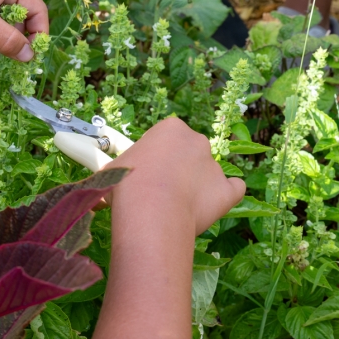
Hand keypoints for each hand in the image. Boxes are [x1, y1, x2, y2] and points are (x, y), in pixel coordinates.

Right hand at [109, 117, 244, 235]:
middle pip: (189, 154)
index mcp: (171, 129)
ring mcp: (214, 166)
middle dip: (178, 170)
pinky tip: (212, 204)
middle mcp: (197, 141)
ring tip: (177, 207)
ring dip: (196, 186)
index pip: (168, 139)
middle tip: (160, 191)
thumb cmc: (126, 183)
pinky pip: (234, 190)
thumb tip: (104, 182)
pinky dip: (226, 195)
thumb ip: (118, 169)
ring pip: (207, 173)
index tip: (147, 174)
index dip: (157, 158)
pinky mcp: (226, 191)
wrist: (150, 210)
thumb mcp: (112, 169)